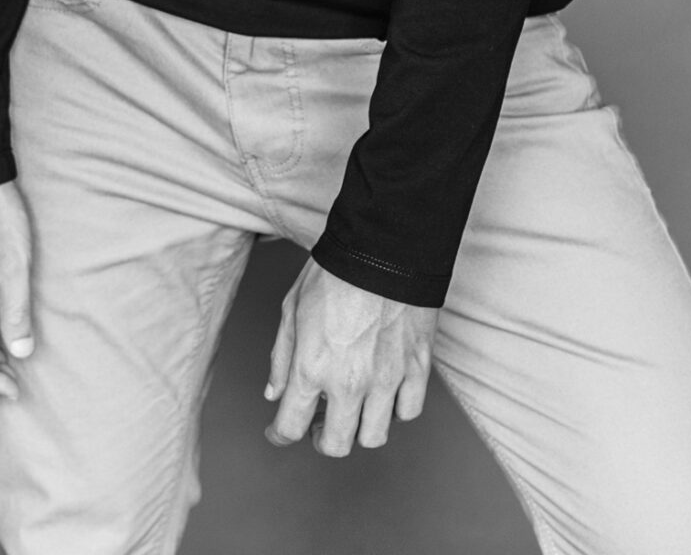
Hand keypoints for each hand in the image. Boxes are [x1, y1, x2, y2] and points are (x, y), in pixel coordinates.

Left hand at [264, 257, 438, 454]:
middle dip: (321, 439)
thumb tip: (274, 392)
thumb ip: (281, 356)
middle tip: (318, 425)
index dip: (280, 434)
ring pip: (373, 436)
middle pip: (335, 444)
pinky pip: (407, 412)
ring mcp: (386, 379)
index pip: (290, 425)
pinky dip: (394, 410)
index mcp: (312, 366)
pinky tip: (384, 393)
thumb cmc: (335, 271)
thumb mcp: (292, 307)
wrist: (384, 247)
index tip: (279, 431)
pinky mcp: (417, 369)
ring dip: (358, 429)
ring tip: (353, 409)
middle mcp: (349, 382)